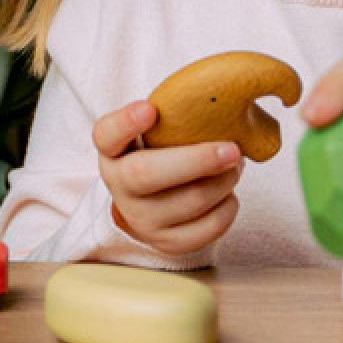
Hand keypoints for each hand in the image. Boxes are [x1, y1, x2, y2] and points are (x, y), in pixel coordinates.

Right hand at [95, 100, 242, 255]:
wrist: (150, 205)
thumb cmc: (159, 155)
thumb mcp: (153, 133)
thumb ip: (172, 116)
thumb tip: (228, 100)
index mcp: (113, 151)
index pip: (106, 134)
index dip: (126, 122)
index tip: (149, 109)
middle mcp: (119, 186)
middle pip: (147, 174)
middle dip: (196, 161)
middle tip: (232, 149)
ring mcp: (140, 218)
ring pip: (189, 201)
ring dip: (223, 182)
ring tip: (235, 165)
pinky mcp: (167, 242)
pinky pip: (207, 228)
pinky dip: (228, 207)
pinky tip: (228, 193)